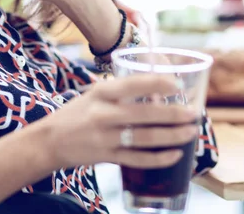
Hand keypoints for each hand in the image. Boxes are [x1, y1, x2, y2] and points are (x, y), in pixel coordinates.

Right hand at [41, 74, 197, 169]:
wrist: (48, 140)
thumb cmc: (79, 112)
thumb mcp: (97, 93)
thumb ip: (125, 91)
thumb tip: (161, 91)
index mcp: (102, 92)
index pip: (134, 84)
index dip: (159, 84)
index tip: (178, 86)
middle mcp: (103, 114)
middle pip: (145, 114)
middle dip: (174, 115)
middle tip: (194, 114)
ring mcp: (105, 138)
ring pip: (145, 139)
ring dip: (172, 137)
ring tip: (190, 133)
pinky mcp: (106, 157)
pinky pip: (137, 159)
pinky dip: (158, 159)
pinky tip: (175, 155)